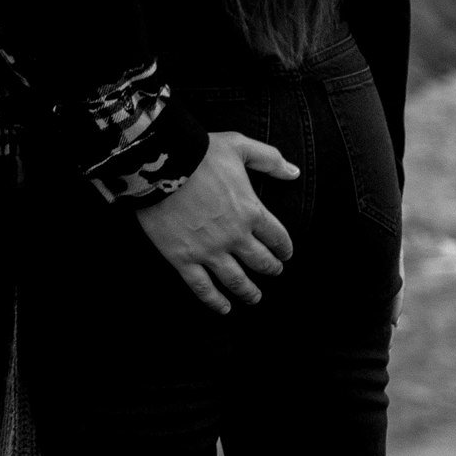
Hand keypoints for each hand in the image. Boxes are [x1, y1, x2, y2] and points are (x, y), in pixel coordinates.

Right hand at [133, 131, 299, 313]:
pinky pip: (203, 287)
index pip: (277, 237)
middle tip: (274, 272)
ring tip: (255, 298)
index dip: (284, 248)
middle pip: (260, 261)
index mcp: (251, 210)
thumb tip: (294, 172)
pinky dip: (215, 301)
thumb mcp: (240, 147)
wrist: (161, 164)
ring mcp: (209, 251)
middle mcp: (235, 236)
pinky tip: (224, 308)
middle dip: (271, 269)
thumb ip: (270, 160)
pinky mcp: (183, 259)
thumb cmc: (201, 153)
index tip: (285, 255)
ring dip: (249, 292)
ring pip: (236, 280)